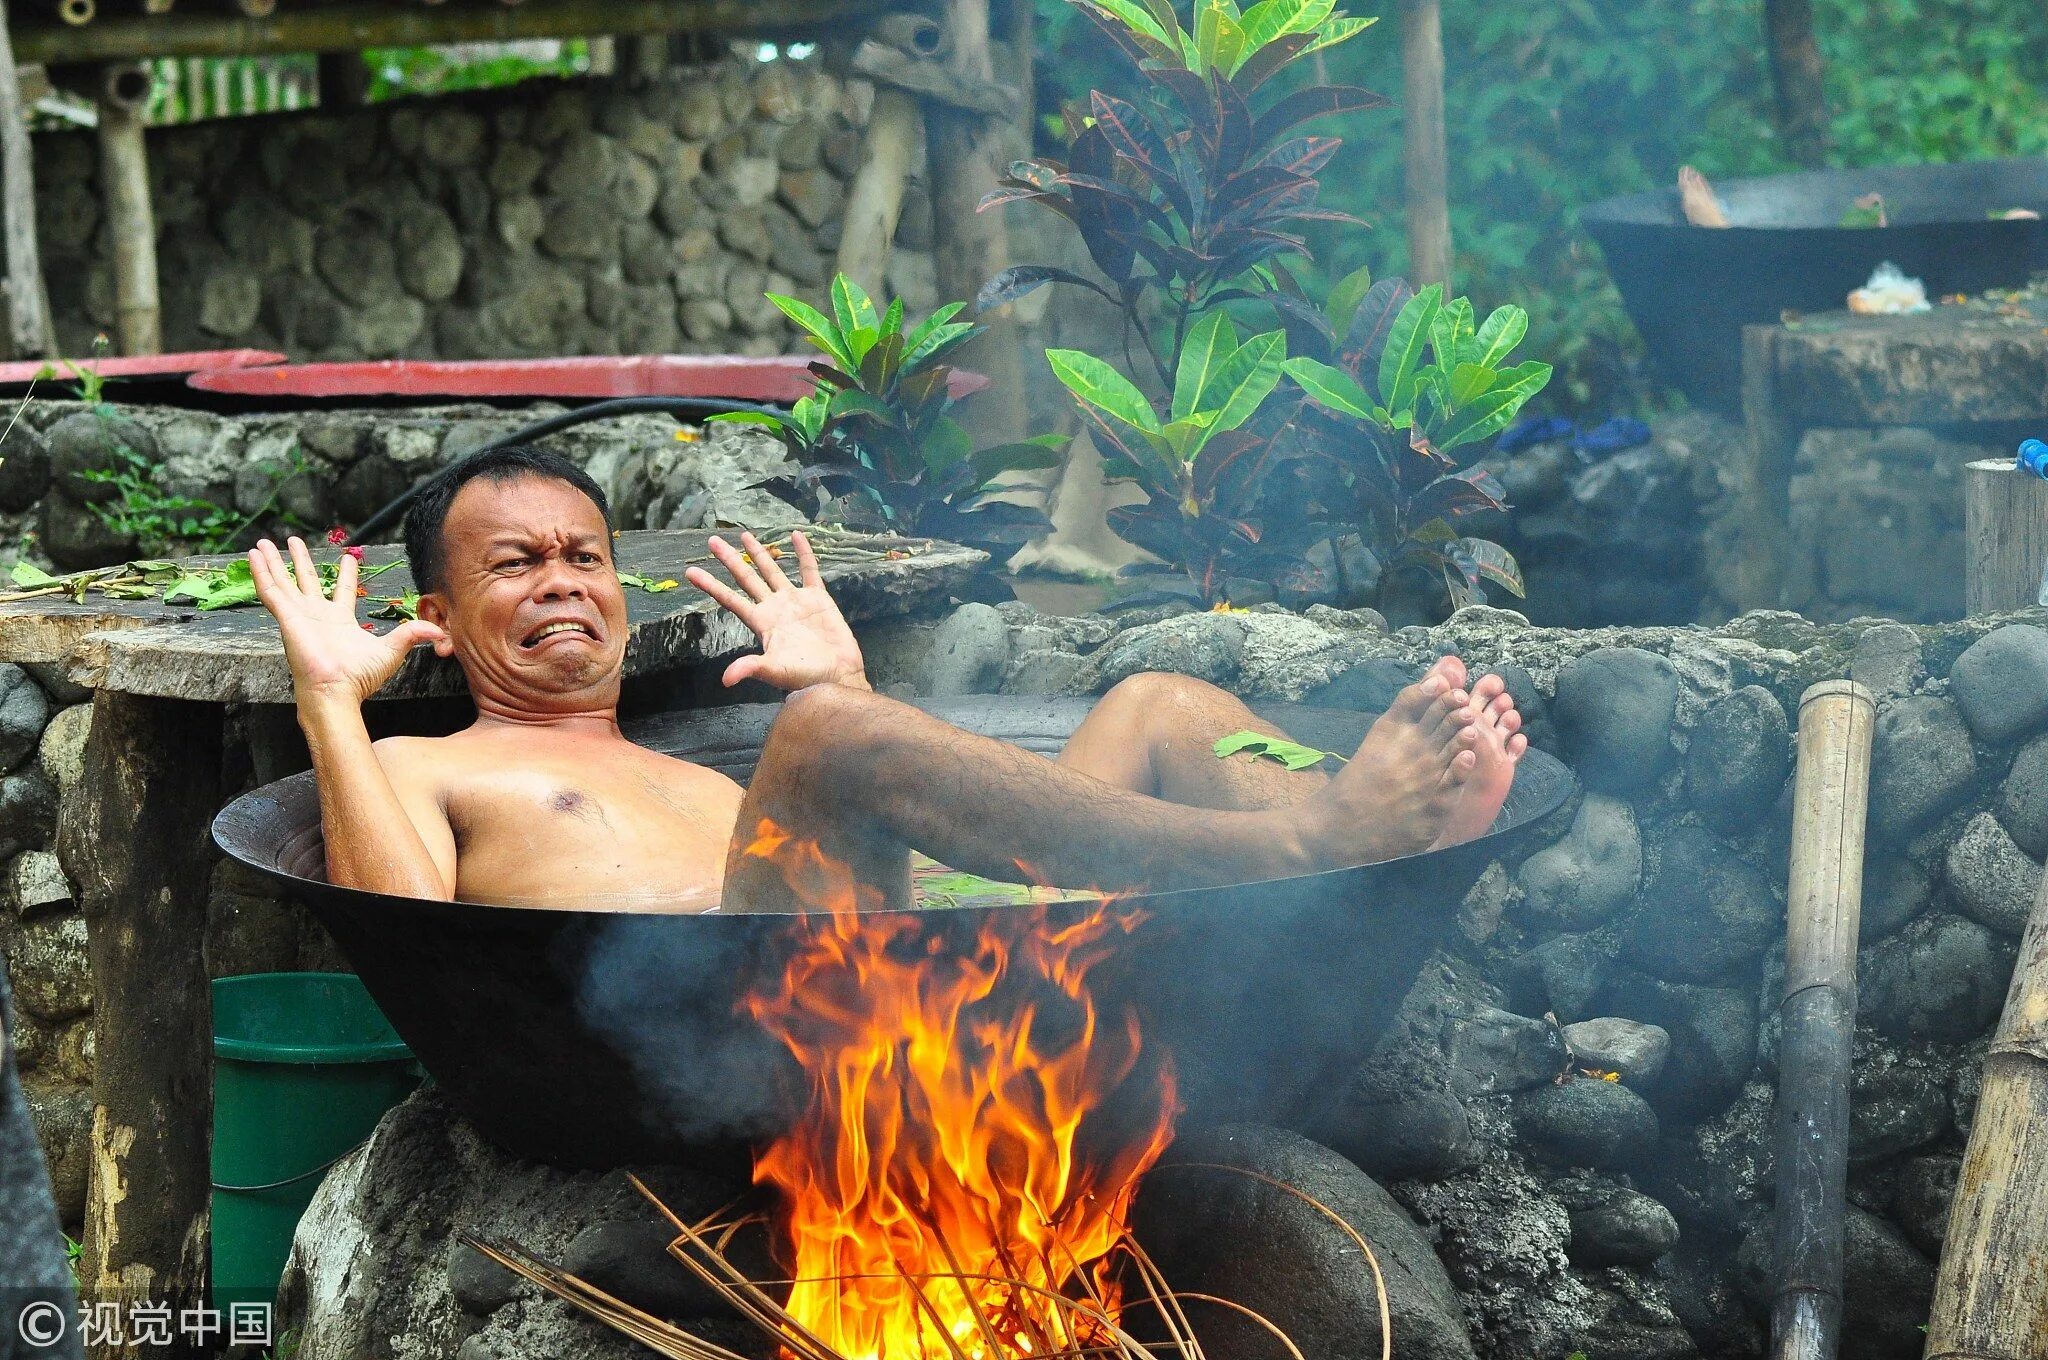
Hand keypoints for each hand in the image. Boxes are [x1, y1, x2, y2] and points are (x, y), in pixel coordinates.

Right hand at [249, 537, 446, 709]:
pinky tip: (254, 555)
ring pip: (283, 582)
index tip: (346, 557)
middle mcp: (317, 616)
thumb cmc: (359, 678)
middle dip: (300, 561)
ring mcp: (299, 616)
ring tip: (265, 542)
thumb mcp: (391, 650)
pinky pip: (270, 591)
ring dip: (274, 562)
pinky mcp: (286, 618)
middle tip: (294, 541)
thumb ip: (411, 634)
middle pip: (306, 581)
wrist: (336, 690)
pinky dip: (261, 573)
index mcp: (340, 622)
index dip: (344, 573)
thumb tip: (436, 631)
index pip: (341, 591)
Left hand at [684, 530, 868, 691]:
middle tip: (712, 541)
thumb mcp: (775, 671)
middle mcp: (774, 607)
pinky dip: (804, 553)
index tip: (690, 572)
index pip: (730, 599)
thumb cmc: (805, 676)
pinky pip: (809, 570)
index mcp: (761, 622)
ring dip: (760, 553)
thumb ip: (752, 668)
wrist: (837, 675)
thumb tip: (726, 679)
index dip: (710, 585)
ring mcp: (795, 600)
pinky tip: (796, 535)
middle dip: (730, 560)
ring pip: (773, 570)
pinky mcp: (818, 598)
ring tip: (745, 535)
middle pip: (746, 578)